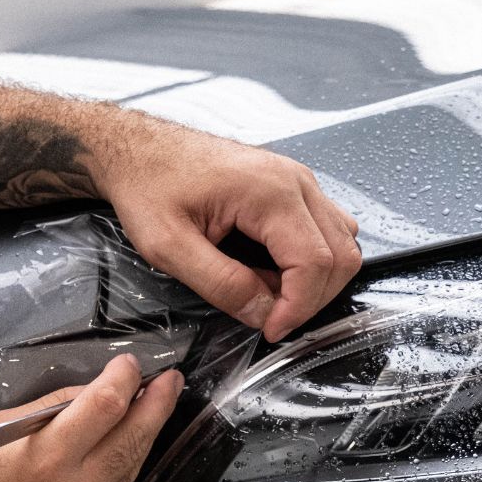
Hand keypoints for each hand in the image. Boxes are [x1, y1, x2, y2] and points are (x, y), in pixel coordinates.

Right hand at [0, 355, 182, 481]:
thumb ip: (49, 412)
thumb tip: (91, 394)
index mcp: (45, 461)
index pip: (107, 407)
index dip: (125, 379)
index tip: (130, 365)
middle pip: (132, 441)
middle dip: (155, 407)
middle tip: (170, 382)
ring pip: (128, 474)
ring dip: (141, 440)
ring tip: (151, 412)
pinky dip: (117, 474)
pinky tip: (118, 454)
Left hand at [98, 123, 360, 341]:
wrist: (140, 151)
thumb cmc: (148, 186)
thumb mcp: (168, 246)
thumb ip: (220, 284)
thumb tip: (262, 313)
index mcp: (269, 192)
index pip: (316, 262)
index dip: (298, 307)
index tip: (271, 330)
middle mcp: (294, 181)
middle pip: (340, 254)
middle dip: (310, 299)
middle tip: (270, 319)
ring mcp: (297, 180)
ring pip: (341, 242)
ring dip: (315, 280)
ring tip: (268, 294)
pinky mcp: (291, 186)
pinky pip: (325, 229)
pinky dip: (310, 260)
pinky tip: (271, 271)